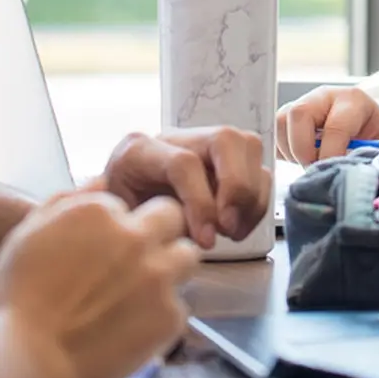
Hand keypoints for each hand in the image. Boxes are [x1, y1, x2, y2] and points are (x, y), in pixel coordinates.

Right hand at [0, 193, 200, 377]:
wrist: (25, 361)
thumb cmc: (15, 301)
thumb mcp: (28, 234)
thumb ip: (67, 200)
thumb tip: (99, 180)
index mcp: (99, 211)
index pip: (130, 204)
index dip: (118, 226)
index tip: (105, 248)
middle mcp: (135, 237)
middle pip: (171, 218)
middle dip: (159, 233)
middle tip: (137, 260)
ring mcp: (157, 276)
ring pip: (187, 257)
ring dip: (170, 269)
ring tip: (140, 293)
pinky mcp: (169, 317)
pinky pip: (179, 307)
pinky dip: (160, 315)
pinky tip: (131, 327)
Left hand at [100, 128, 268, 248]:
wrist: (119, 207)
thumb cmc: (121, 218)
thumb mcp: (124, 222)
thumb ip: (158, 223)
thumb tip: (199, 233)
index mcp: (140, 151)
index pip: (184, 163)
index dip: (200, 203)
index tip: (205, 240)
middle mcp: (176, 138)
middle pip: (225, 139)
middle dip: (237, 187)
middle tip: (228, 227)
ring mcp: (204, 142)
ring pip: (249, 146)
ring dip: (251, 196)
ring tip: (232, 231)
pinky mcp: (226, 158)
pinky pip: (259, 168)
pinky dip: (256, 201)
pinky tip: (237, 225)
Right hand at [276, 86, 378, 166]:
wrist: (371, 129)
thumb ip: (372, 157)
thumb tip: (350, 174)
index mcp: (353, 101)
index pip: (334, 126)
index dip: (330, 155)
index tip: (332, 174)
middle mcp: (324, 97)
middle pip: (298, 113)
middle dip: (303, 150)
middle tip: (314, 170)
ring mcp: (304, 104)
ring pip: (281, 122)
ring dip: (290, 151)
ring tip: (310, 165)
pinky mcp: (290, 117)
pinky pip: (274, 134)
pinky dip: (283, 153)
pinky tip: (301, 160)